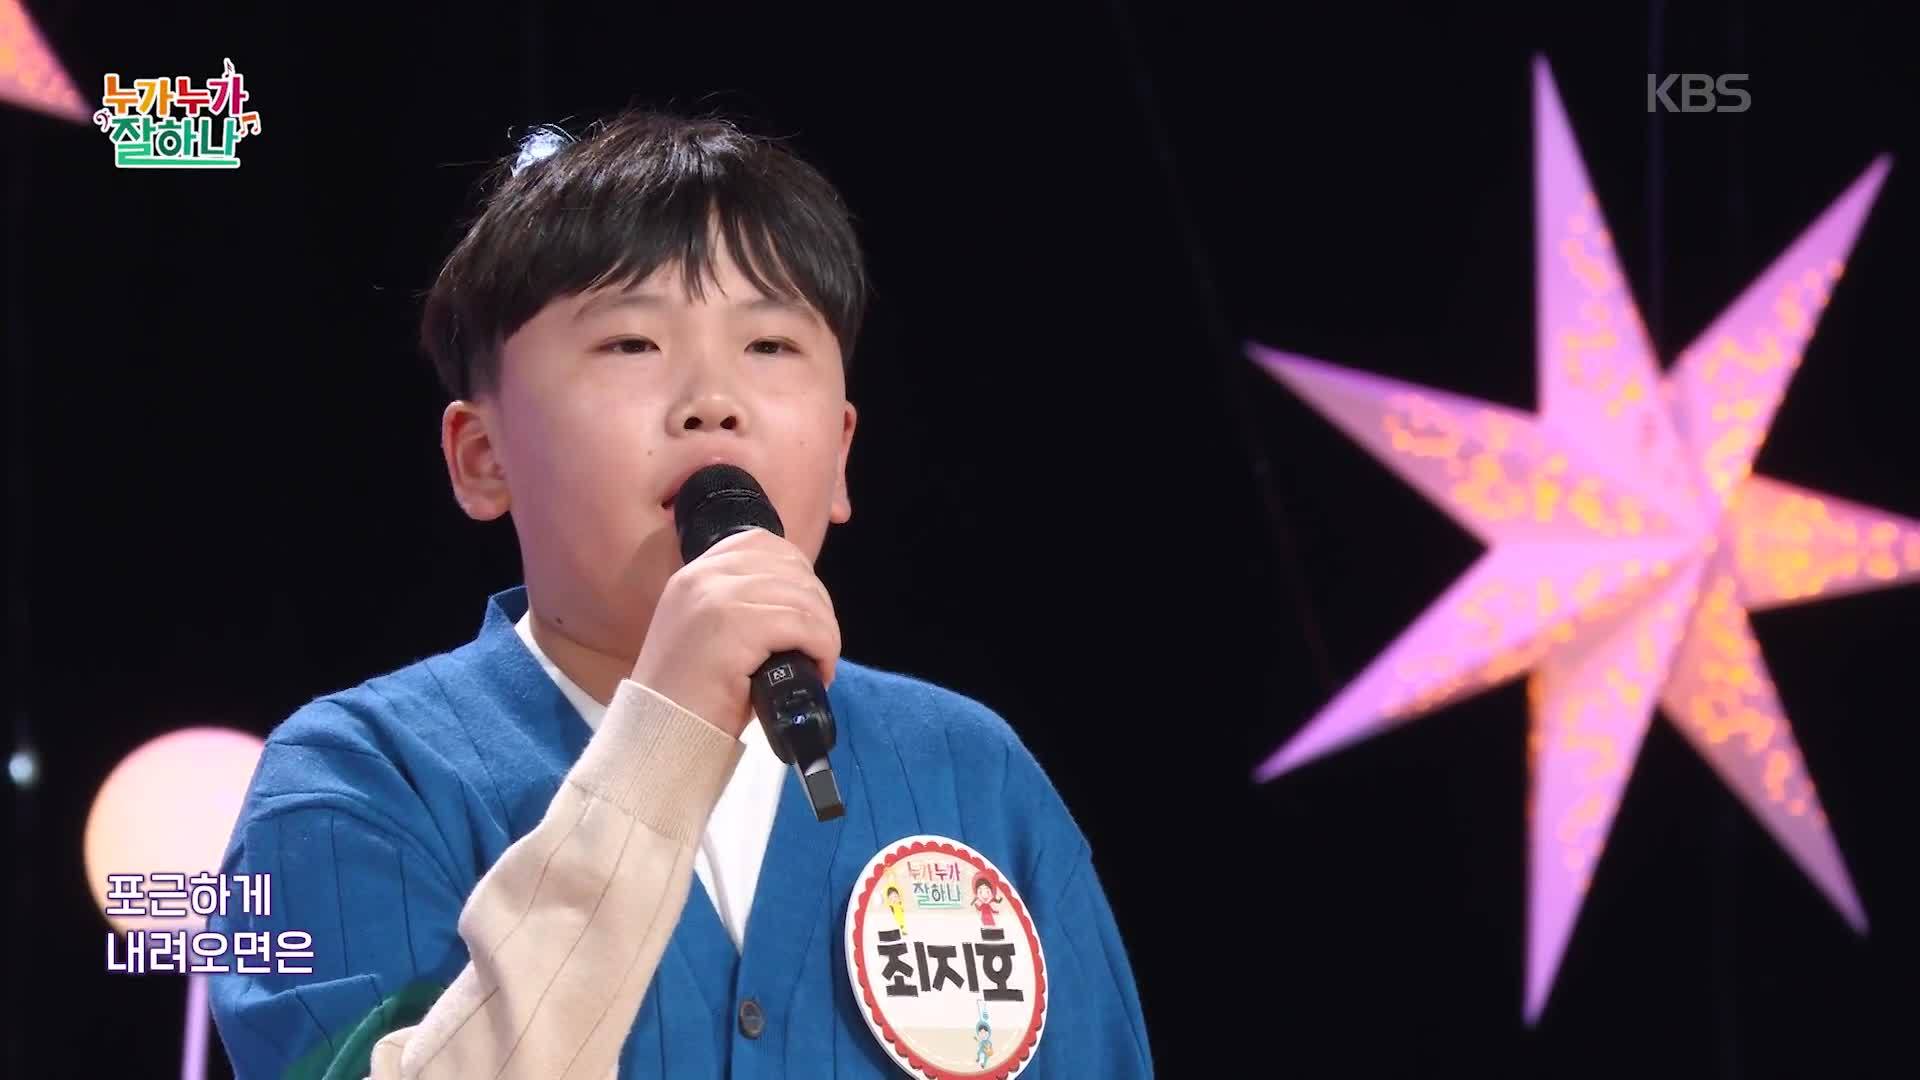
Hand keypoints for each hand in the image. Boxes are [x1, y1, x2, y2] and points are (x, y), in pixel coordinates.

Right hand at [629, 528, 840, 738]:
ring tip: (821, 662)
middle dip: (818, 605)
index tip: (806, 612)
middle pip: (789, 566)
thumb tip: (799, 602)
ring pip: (803, 596)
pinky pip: (803, 624)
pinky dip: (823, 647)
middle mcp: (703, 576)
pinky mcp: (734, 626)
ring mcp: (717, 597)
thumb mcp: (708, 634)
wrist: (662, 733)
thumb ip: (739, 606)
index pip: (762, 545)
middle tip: (819, 645)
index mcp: (695, 574)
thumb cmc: (691, 696)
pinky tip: (820, 671)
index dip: (797, 573)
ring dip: (825, 631)